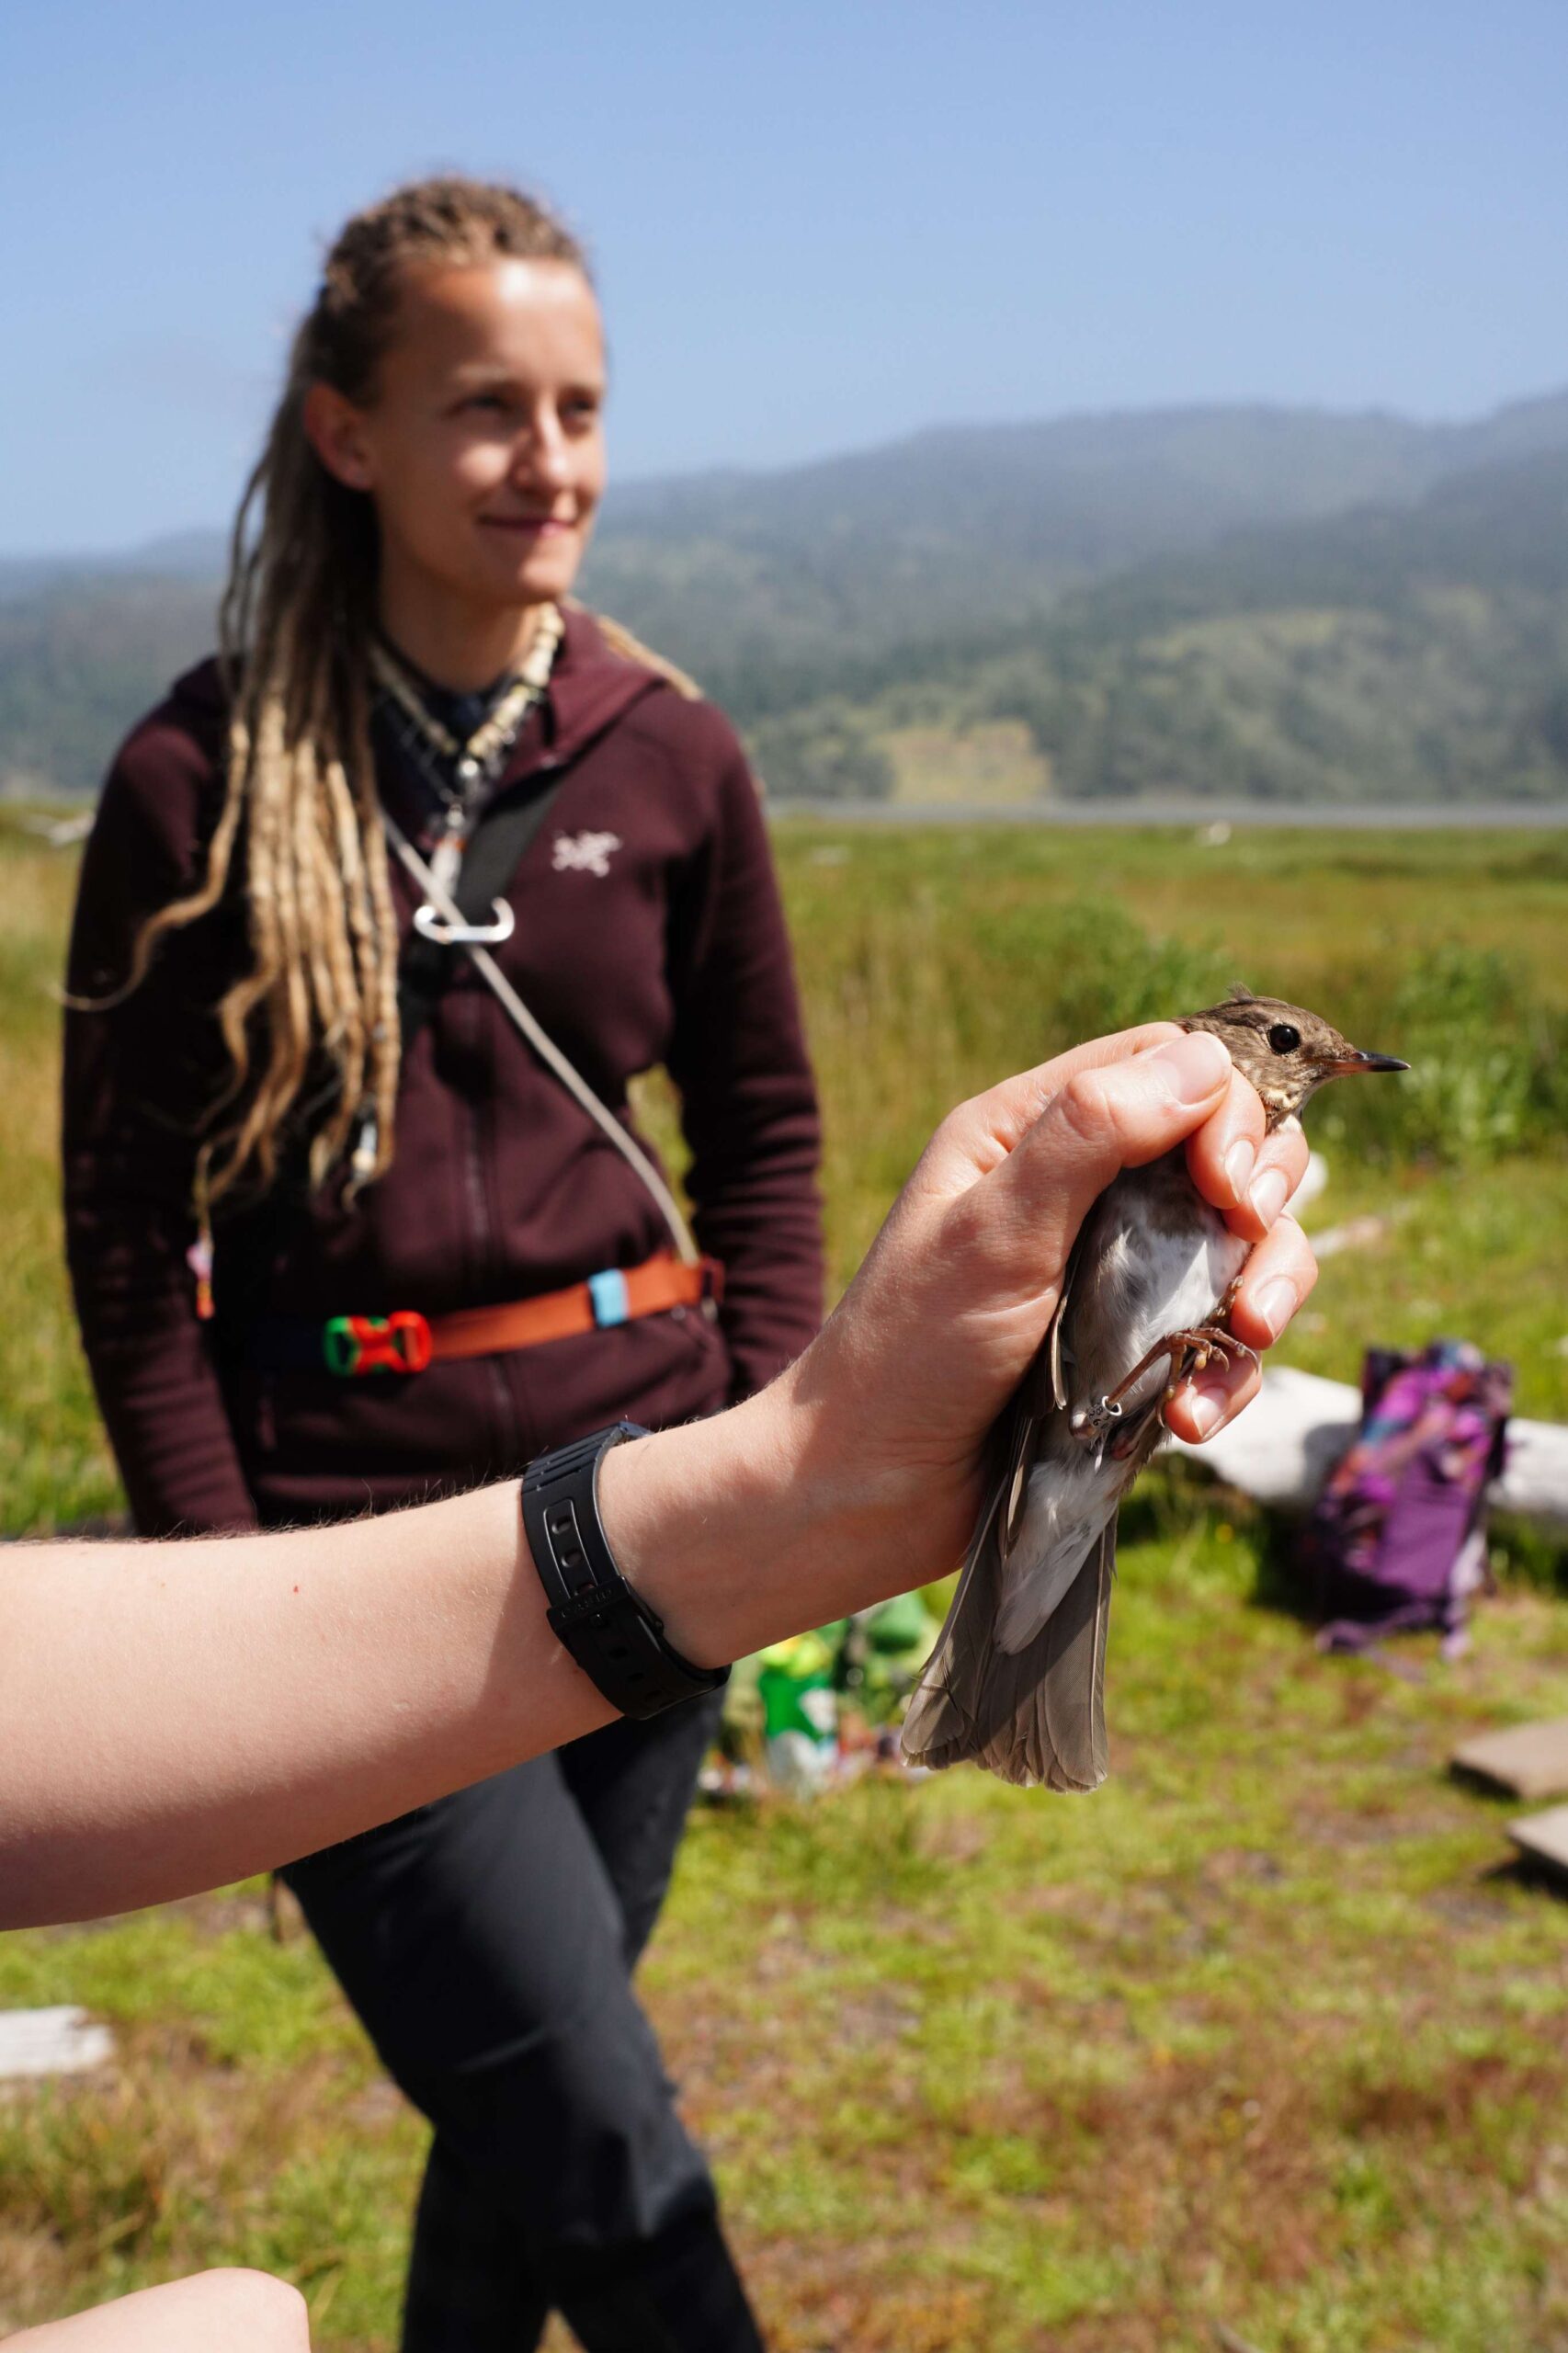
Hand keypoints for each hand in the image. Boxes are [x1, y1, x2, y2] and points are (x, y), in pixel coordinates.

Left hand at [783, 1023, 1316, 1592]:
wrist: (870, 1491)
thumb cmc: (910, 1350)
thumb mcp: (993, 1230)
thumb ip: (1090, 1134)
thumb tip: (1202, 1063)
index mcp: (1033, 1133)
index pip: (1169, 1067)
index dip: (1224, 1109)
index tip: (1224, 1185)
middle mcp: (1083, 1192)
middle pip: (1229, 1149)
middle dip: (1262, 1196)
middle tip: (1244, 1244)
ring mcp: (1115, 1276)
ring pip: (1244, 1248)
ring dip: (1265, 1289)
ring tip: (1247, 1335)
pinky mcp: (1135, 1354)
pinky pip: (1222, 1343)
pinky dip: (1226, 1376)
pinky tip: (1190, 1417)